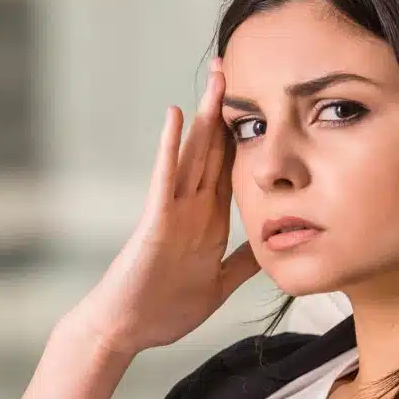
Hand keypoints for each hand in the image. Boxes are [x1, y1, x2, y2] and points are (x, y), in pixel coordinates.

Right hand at [59, 59, 262, 358]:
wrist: (125, 332)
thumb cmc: (162, 311)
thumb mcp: (218, 285)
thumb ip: (243, 262)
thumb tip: (273, 243)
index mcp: (207, 222)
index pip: (230, 169)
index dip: (246, 135)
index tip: (263, 102)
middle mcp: (190, 209)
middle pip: (212, 150)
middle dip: (226, 111)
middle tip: (237, 67)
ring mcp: (170, 212)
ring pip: (192, 155)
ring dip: (203, 116)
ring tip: (216, 78)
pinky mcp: (154, 223)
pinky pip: (164, 180)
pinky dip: (169, 148)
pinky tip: (175, 117)